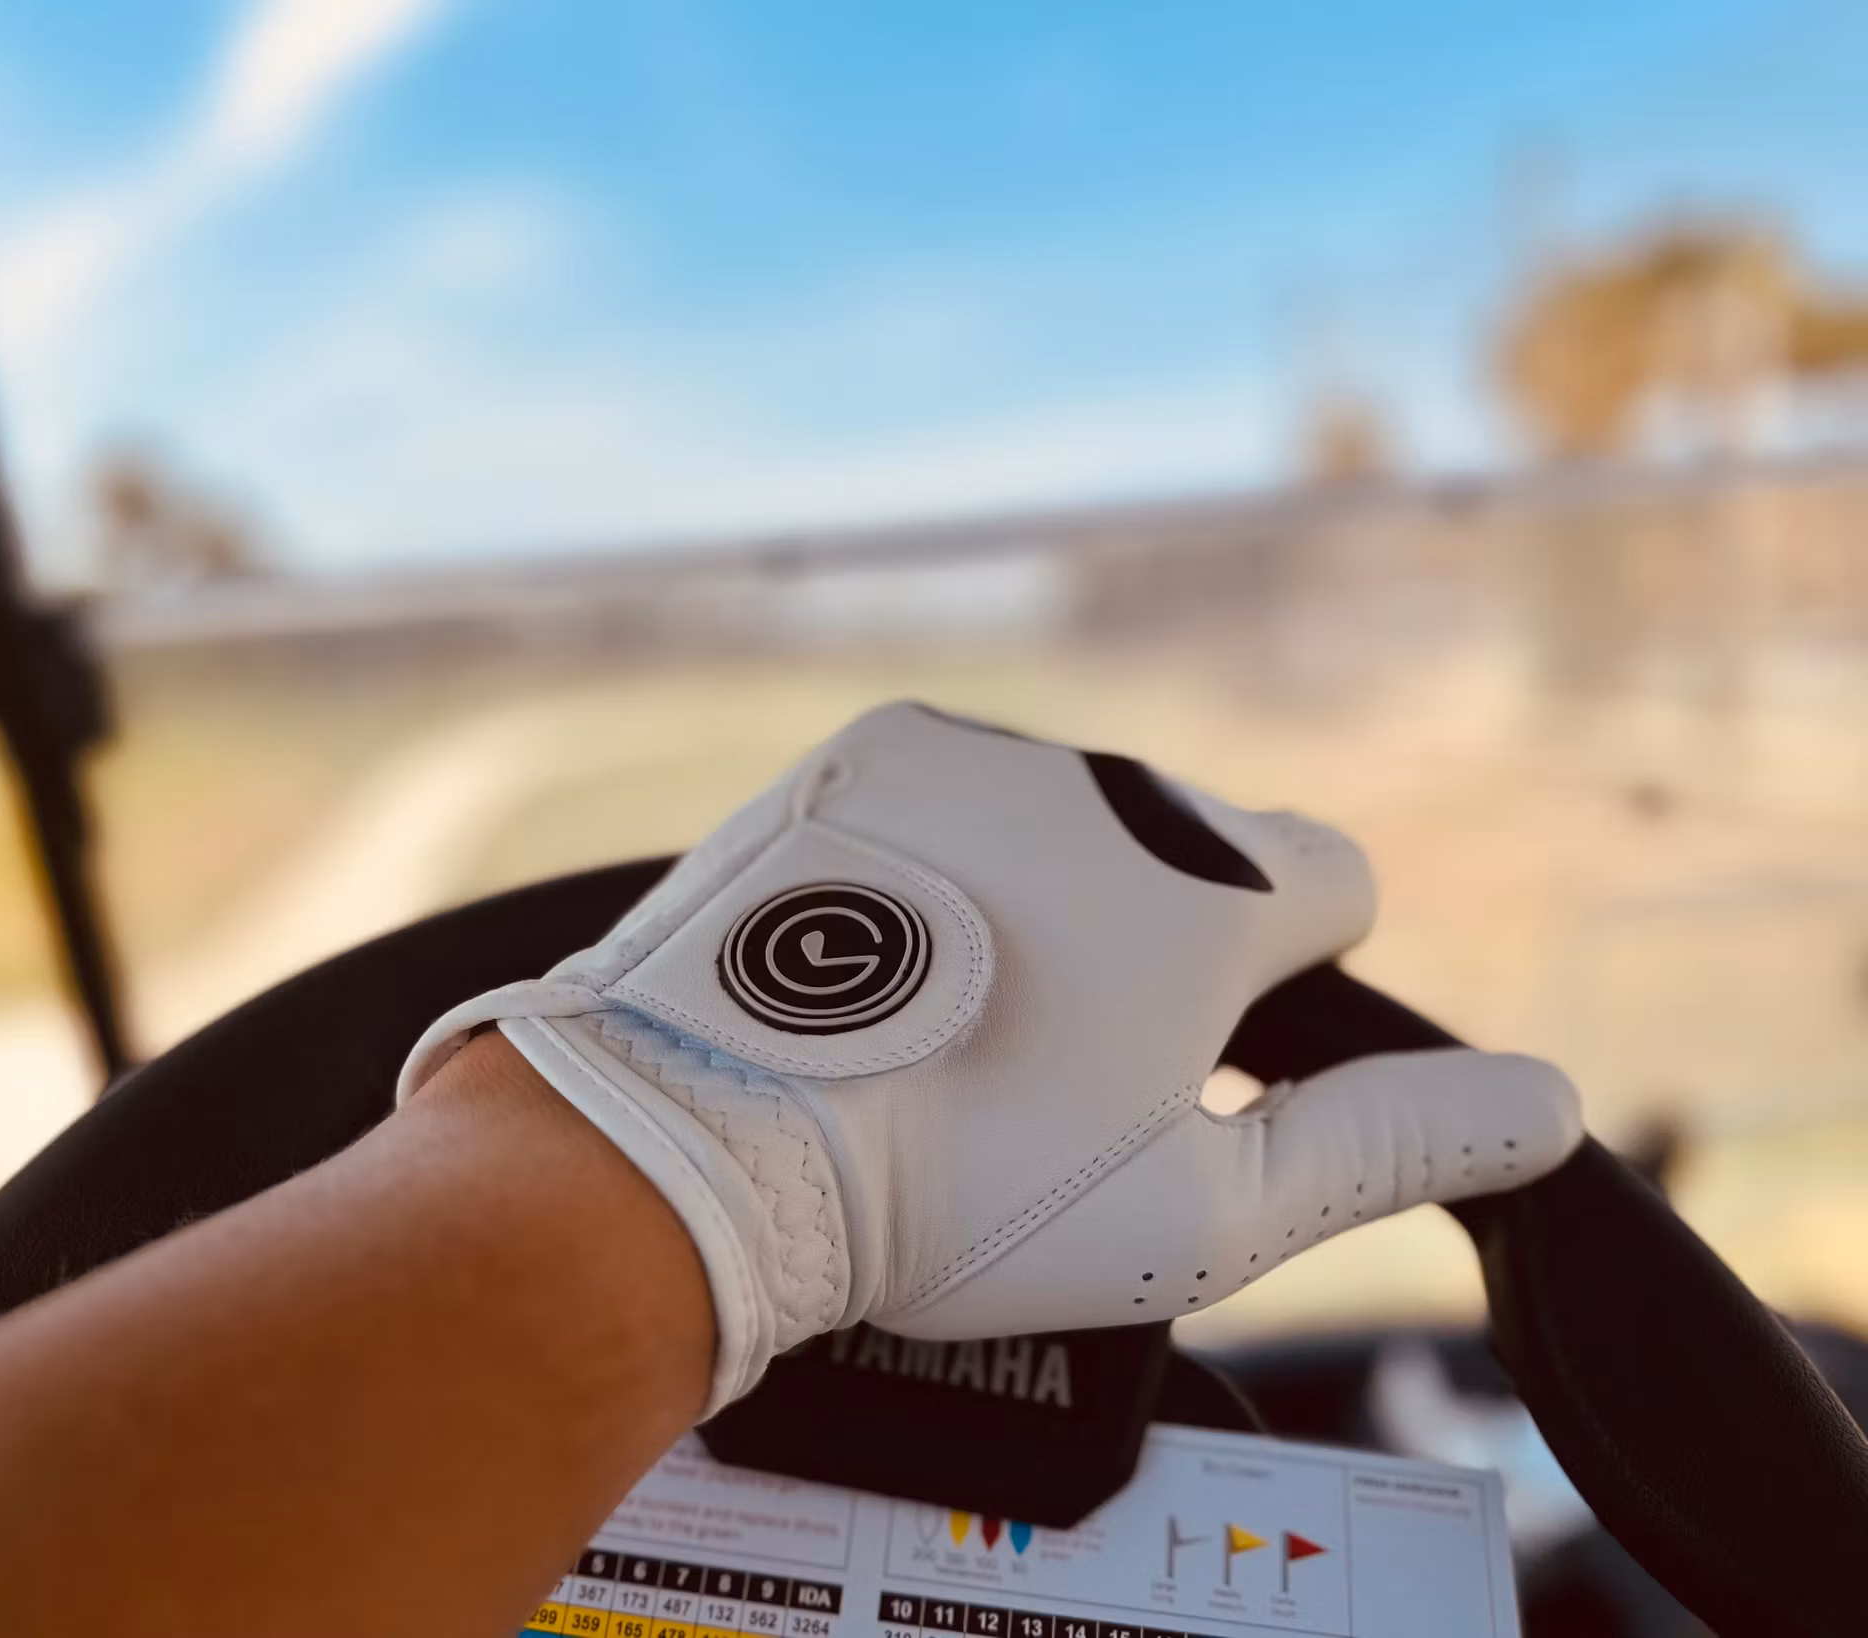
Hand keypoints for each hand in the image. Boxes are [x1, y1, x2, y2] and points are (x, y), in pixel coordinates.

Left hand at [401, 703, 1581, 1411]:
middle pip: (1195, 844)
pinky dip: (943, 855)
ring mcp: (972, 753)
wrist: (707, 1136)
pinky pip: (950, 793)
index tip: (1205, 1053)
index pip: (1336, 883)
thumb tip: (1545, 1105)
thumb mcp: (1201, 1216)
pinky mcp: (858, 752)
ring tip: (957, 1017)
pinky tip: (882, 955)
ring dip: (1052, 889)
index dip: (1290, 979)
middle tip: (1065, 1065)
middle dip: (1165, 933)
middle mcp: (1105, 783)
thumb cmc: (956, 1193)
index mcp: (1211, 883)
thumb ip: (1389, 1145)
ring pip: (1069, 816)